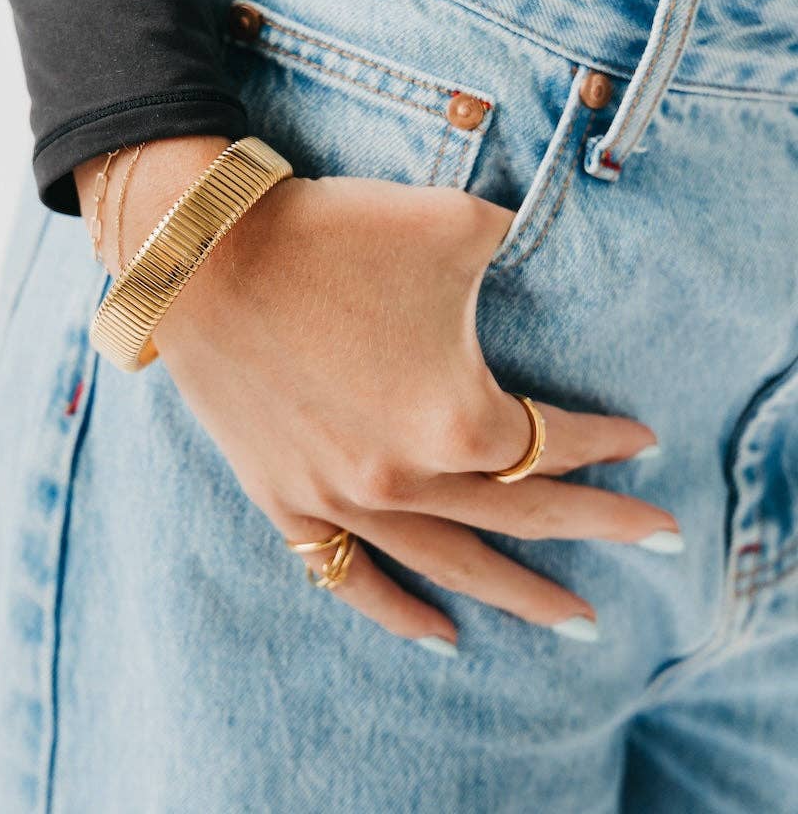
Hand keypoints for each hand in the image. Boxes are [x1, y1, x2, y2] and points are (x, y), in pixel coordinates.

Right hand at [76, 141, 677, 651]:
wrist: (202, 255)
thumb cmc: (331, 235)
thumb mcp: (454, 224)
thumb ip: (516, 242)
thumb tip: (533, 239)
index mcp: (456, 419)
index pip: (555, 442)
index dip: (606, 441)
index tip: (639, 440)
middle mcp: (405, 477)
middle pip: (524, 514)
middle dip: (600, 526)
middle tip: (658, 539)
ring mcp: (340, 498)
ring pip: (449, 564)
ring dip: (518, 594)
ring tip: (575, 622)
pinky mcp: (285, 500)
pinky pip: (350, 578)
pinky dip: (399, 612)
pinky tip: (442, 637)